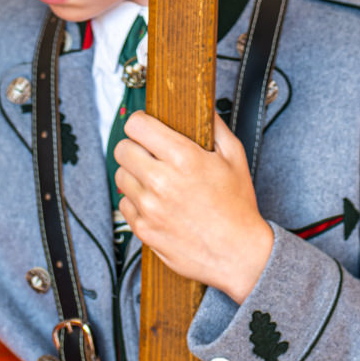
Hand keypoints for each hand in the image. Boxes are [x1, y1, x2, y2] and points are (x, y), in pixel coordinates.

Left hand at [114, 112, 273, 302]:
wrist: (239, 255)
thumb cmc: (238, 207)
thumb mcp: (234, 157)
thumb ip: (216, 126)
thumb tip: (203, 105)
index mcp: (183, 158)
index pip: (137, 125)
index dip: (141, 123)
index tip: (147, 128)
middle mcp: (162, 182)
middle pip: (122, 149)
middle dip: (134, 147)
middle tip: (149, 153)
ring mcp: (150, 208)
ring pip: (121, 176)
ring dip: (134, 174)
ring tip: (154, 179)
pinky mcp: (145, 230)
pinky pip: (125, 205)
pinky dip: (136, 201)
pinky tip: (155, 202)